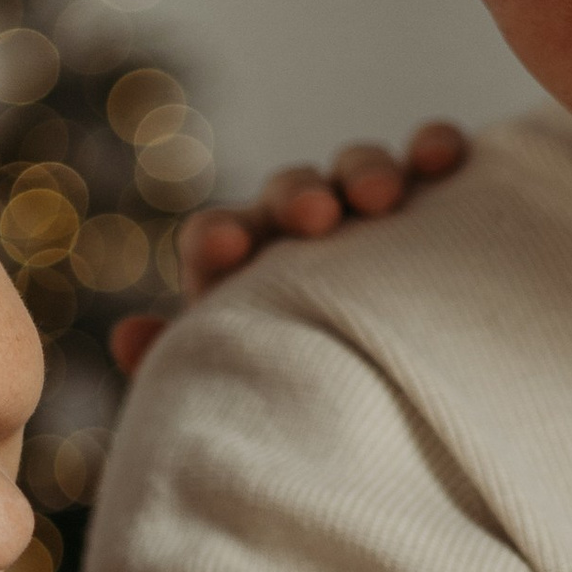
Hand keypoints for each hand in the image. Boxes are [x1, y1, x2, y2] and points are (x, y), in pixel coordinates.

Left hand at [109, 120, 468, 374]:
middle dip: (296, 196)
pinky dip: (432, 149)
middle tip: (315, 217)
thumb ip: (183, 367)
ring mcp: (366, 214)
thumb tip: (127, 339)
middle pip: (286, 193)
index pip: (216, 238)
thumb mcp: (242, 395)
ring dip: (363, 172)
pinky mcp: (432, 208)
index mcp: (244, 274)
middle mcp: (301, 234)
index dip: (219, 237)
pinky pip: (427, 165)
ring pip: (354, 170)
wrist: (401, 422)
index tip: (230, 250)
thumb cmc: (306, 407)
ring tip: (383, 198)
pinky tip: (444, 154)